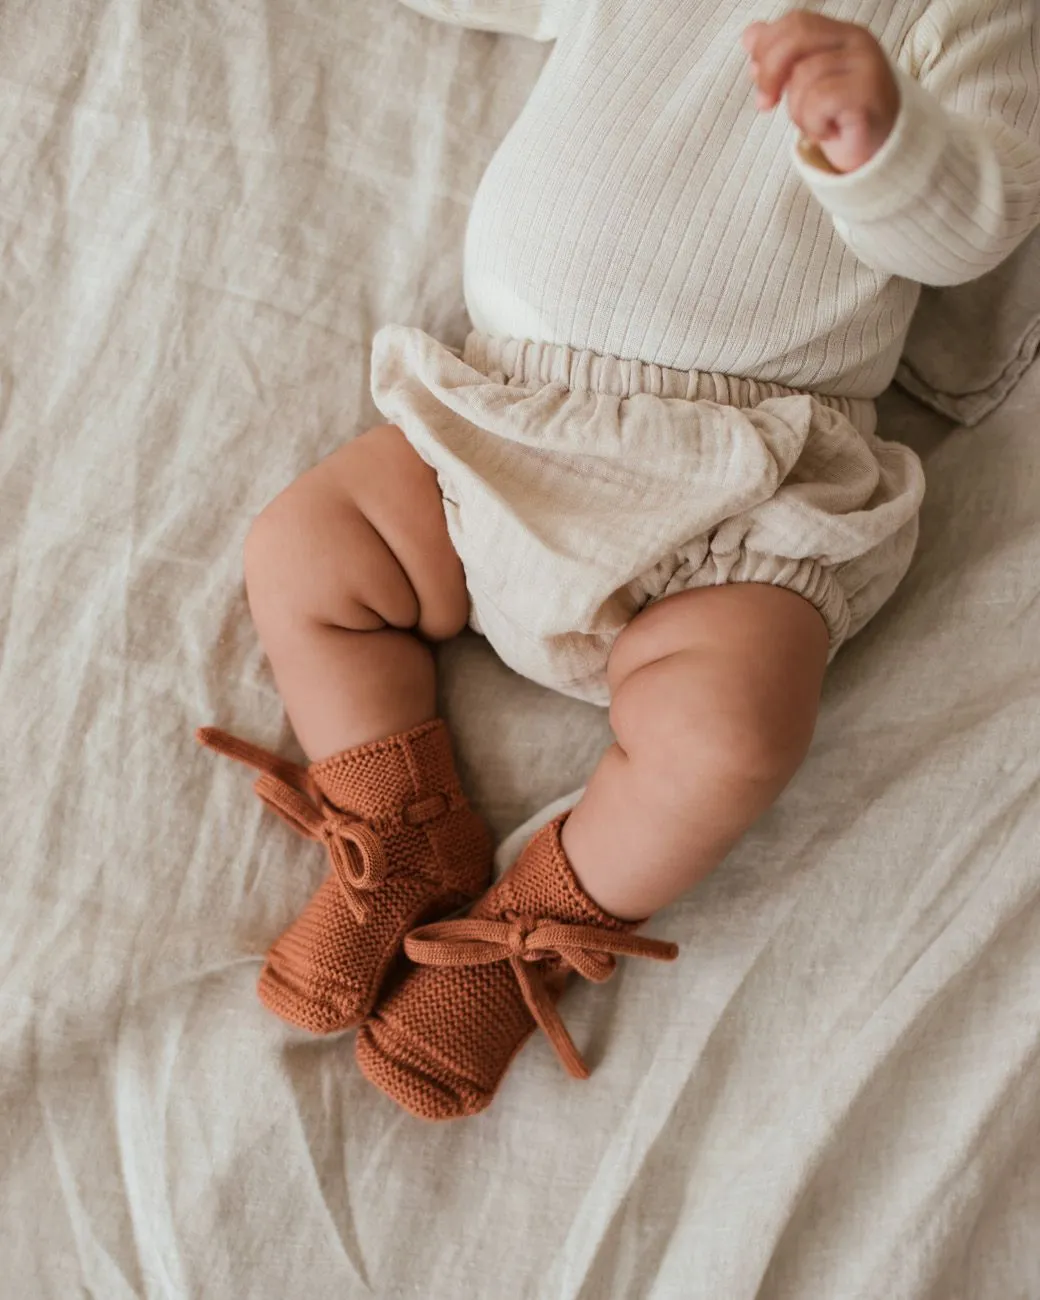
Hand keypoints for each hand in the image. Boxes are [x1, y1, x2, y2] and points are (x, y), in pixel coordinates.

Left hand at [742, 11, 899, 173]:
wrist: (879, 154)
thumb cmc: (840, 120)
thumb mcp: (806, 86)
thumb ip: (781, 59)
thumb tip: (750, 36)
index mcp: (841, 35)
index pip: (796, 22)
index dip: (766, 46)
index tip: (754, 76)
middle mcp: (857, 42)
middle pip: (796, 37)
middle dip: (769, 73)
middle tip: (765, 104)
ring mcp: (866, 65)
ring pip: (803, 76)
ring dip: (797, 111)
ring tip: (816, 125)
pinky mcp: (868, 94)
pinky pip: (818, 101)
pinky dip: (813, 124)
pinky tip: (828, 132)